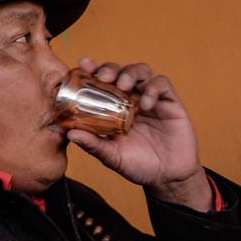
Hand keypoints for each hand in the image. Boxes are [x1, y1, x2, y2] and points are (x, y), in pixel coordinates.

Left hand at [66, 58, 211, 210]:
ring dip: (130, 73)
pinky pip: (162, 84)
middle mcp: (130, 100)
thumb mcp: (111, 157)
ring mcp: (150, 99)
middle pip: (119, 72)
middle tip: (103, 76)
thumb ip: (93, 145)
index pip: (100, 83)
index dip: (92, 71)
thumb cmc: (137, 165)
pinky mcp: (170, 102)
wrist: (167, 176)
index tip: (82, 64)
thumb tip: (70, 133)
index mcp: (112, 109)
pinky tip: (146, 105)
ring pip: (141, 71)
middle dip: (110, 69)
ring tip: (124, 86)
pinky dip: (152, 89)